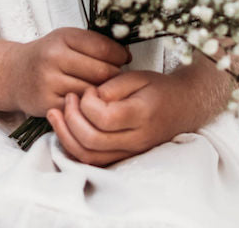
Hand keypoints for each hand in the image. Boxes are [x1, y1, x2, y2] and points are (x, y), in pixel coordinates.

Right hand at [8, 27, 129, 117]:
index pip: (103, 47)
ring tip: (105, 90)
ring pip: (92, 91)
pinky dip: (89, 107)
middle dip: (115, 76)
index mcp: (63, 37)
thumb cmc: (48, 55)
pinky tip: (90, 102)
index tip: (124, 58)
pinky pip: (80, 108)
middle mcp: (54, 57)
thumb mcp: (66, 39)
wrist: (14, 74)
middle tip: (117, 78)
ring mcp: (50, 82)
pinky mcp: (48, 104)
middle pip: (101, 71)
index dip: (119, 55)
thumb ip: (93, 43)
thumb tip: (125, 55)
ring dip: (103, 94)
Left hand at [47, 69, 187, 166]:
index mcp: (141, 114)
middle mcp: (136, 139)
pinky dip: (74, 147)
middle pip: (92, 141)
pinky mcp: (122, 158)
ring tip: (57, 113)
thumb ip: (113, 86)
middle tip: (69, 98)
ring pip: (89, 156)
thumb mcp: (138, 77)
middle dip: (71, 119)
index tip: (87, 89)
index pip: (104, 117)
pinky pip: (92, 161)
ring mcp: (129, 153)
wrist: (181, 108)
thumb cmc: (158, 88)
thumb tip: (89, 97)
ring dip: (66, 136)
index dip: (87, 102)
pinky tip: (65, 129)